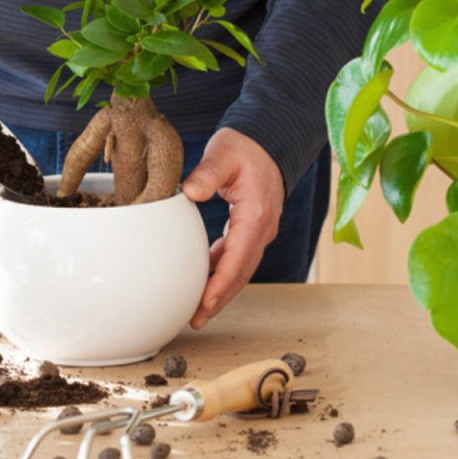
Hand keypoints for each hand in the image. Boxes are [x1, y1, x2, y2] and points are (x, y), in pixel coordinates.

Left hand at [182, 127, 284, 329]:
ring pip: (240, 269)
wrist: (268, 139)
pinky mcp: (251, 228)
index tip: (204, 305)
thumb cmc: (245, 146)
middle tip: (195, 319)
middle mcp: (261, 229)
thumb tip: (190, 192)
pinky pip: (237, 257)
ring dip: (220, 290)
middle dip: (219, 299)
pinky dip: (221, 271)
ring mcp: (259, 231)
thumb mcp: (223, 154)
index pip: (238, 260)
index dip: (221, 286)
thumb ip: (207, 173)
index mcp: (255, 216)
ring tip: (197, 309)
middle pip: (241, 273)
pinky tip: (203, 279)